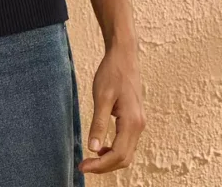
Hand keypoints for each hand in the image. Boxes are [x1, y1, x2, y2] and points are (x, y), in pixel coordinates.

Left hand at [78, 41, 145, 174]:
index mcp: (132, 122)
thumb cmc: (112, 72)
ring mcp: (139, 122)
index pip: (118, 155)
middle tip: (84, 166)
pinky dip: (115, 150)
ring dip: (110, 159)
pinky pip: (127, 142)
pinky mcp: (135, 118)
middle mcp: (139, 126)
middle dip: (104, 166)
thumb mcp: (101, 97)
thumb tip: (93, 148)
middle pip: (124, 158)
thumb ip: (98, 123)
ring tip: (90, 159)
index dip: (100, 165)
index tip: (83, 166)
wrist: (124, 55)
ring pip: (127, 152)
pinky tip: (101, 147)